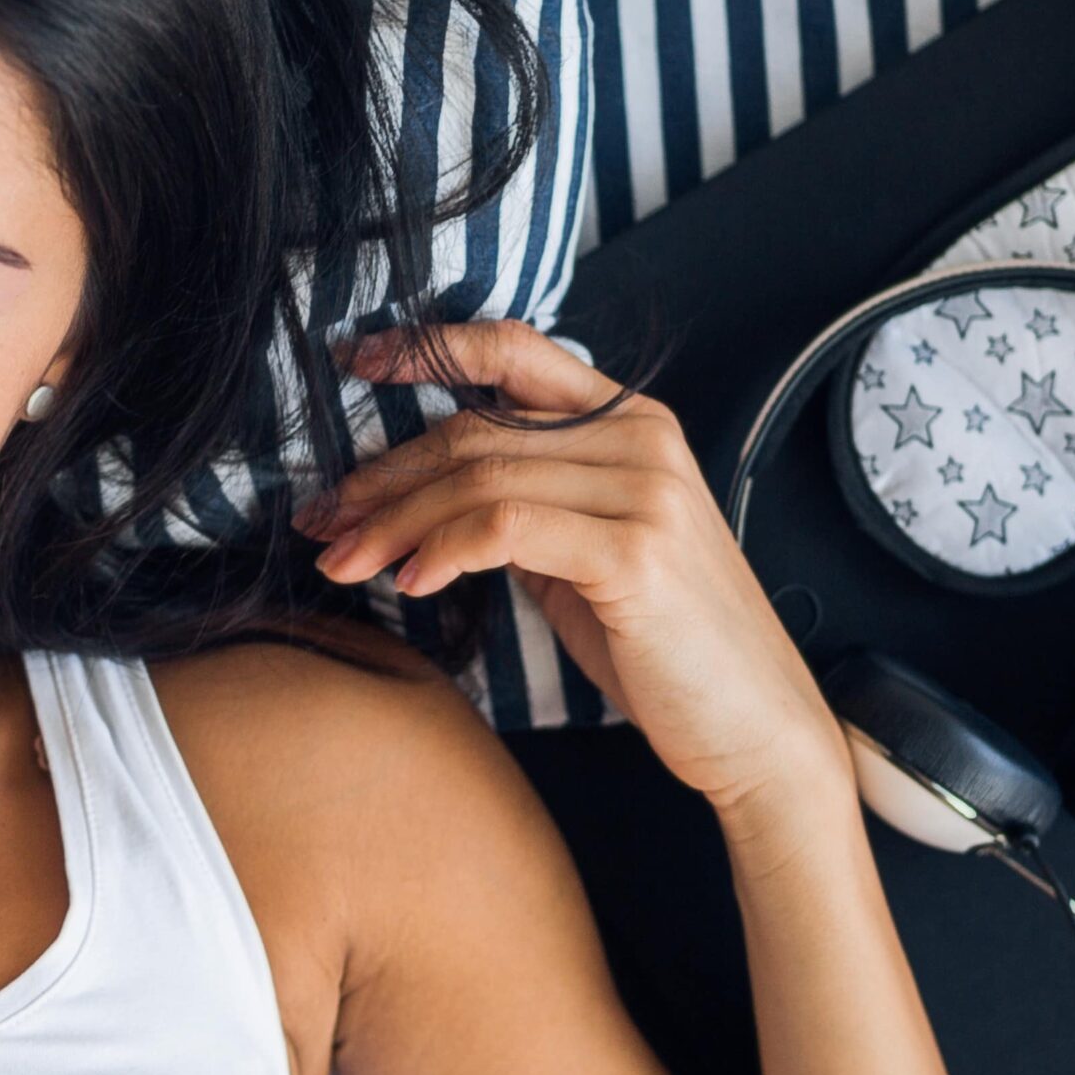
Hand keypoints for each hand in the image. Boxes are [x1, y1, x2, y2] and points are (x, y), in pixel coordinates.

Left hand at [299, 320, 851, 819]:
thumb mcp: (583, 554)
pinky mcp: (634, 551)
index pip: (514, 350)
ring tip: (342, 562)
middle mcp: (642, 439)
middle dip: (380, 477)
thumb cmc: (661, 644)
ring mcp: (644, 491)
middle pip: (474, 431)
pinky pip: (504, 528)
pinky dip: (441, 550)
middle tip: (320, 519)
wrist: (753, 726)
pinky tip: (410, 581)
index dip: (426, 348)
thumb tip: (421, 495)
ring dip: (391, 523)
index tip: (354, 361)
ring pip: (478, 478)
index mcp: (631, 423)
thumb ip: (524, 505)